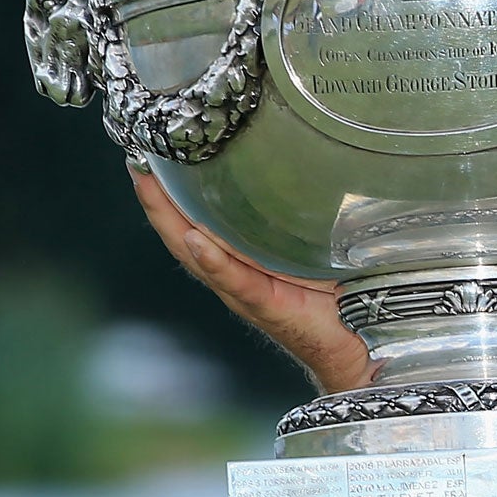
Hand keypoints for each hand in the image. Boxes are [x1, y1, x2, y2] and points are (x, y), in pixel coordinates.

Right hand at [127, 164, 370, 393]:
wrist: (359, 343)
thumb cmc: (338, 294)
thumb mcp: (313, 246)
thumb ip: (300, 216)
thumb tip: (307, 163)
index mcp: (243, 257)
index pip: (197, 220)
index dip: (171, 191)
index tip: (150, 153)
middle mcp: (236, 274)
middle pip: (182, 234)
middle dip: (156, 200)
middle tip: (137, 162)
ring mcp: (247, 291)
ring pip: (197, 254)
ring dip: (170, 221)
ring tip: (150, 188)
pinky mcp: (268, 306)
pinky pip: (237, 281)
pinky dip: (216, 262)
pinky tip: (197, 241)